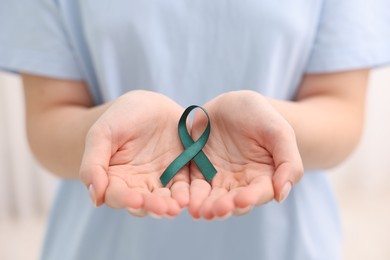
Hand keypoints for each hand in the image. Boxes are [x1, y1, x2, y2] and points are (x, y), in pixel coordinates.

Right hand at [80, 91, 189, 217]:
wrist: (149, 104)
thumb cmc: (120, 117)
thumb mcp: (101, 134)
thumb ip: (93, 164)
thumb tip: (96, 199)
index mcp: (114, 178)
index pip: (117, 196)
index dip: (125, 200)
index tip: (136, 201)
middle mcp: (137, 185)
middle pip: (143, 203)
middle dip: (153, 207)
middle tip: (164, 209)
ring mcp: (160, 180)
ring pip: (164, 199)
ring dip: (171, 205)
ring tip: (178, 206)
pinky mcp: (180, 173)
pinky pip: (184, 187)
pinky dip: (186, 193)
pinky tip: (189, 197)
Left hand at [189, 91, 302, 219]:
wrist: (232, 102)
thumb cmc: (261, 116)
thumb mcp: (280, 132)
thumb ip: (288, 162)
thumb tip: (282, 195)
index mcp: (264, 176)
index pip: (259, 193)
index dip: (251, 198)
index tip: (242, 200)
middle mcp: (241, 183)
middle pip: (233, 201)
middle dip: (224, 207)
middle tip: (216, 210)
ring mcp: (219, 178)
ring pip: (212, 198)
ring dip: (206, 206)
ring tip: (198, 210)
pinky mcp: (199, 171)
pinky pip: (194, 185)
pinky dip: (189, 194)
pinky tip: (185, 200)